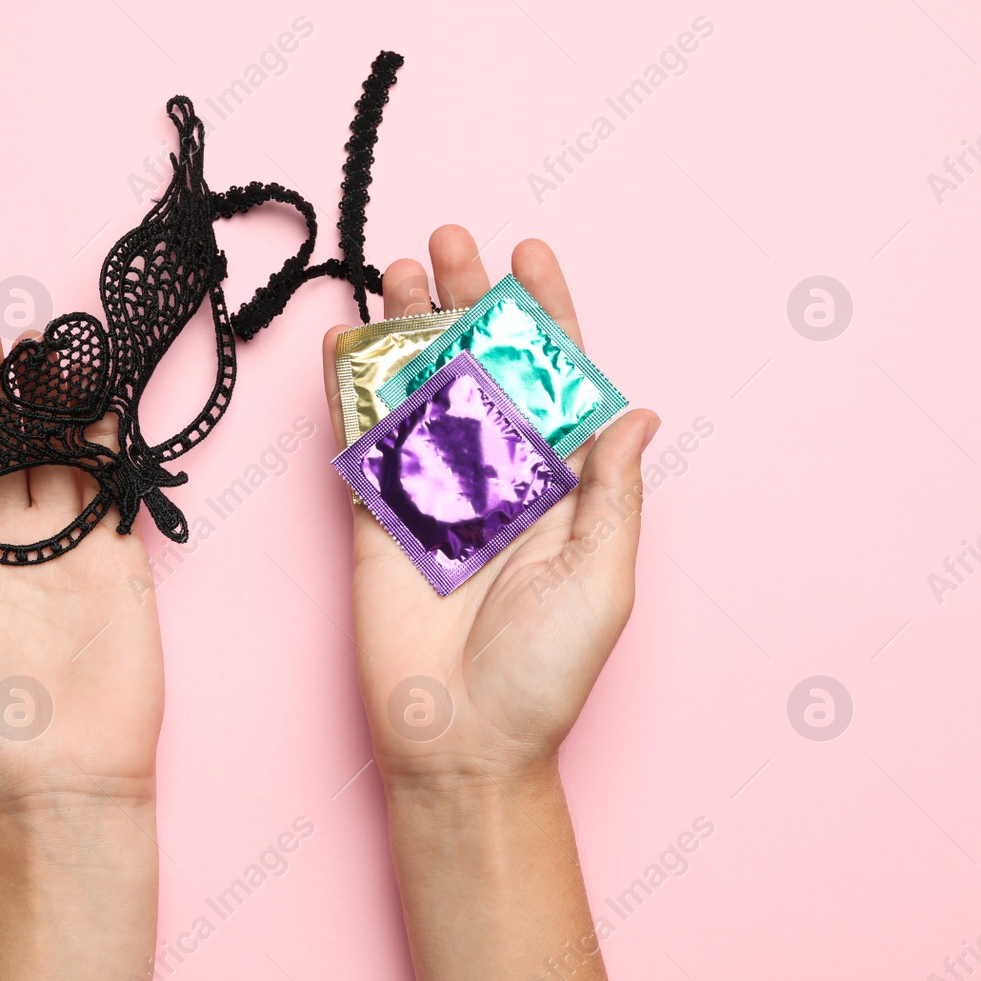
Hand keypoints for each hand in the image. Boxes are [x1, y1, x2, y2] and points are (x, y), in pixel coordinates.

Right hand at [320, 227, 659, 788]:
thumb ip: (612, 494)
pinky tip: (343, 340)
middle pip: (479, 367)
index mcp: (559, 485)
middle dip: (465, 300)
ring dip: (406, 328)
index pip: (554, 380)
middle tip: (446, 239)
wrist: (458, 742)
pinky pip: (362, 441)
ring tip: (396, 270)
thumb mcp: (601, 580)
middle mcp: (496, 477)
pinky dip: (350, 388)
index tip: (530, 253)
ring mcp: (431, 492)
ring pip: (418, 389)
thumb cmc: (542, 674)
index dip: (545, 315)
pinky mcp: (376, 517)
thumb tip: (637, 412)